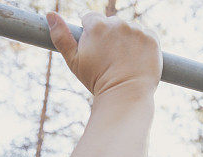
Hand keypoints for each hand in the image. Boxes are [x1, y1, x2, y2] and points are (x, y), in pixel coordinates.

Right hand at [46, 11, 161, 96]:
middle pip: (111, 23)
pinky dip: (143, 45)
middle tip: (111, 59)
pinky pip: (146, 35)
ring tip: (124, 61)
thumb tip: (50, 14)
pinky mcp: (152, 39)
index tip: (96, 50)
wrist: (126, 96)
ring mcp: (137, 30)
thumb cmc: (97, 81)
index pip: (90, 18)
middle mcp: (118, 23)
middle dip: (110, 37)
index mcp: (96, 25)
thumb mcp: (74, 61)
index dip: (91, 35)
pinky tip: (137, 59)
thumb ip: (61, 36)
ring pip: (129, 29)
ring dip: (127, 40)